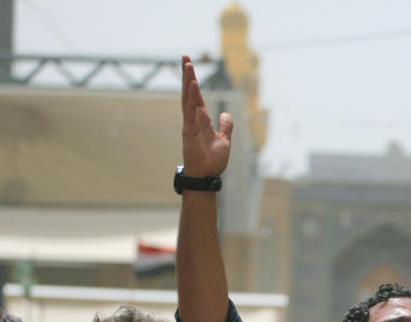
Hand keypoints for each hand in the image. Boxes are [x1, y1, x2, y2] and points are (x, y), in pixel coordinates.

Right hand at [181, 55, 232, 177]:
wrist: (207, 175)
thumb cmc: (213, 161)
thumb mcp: (224, 140)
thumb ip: (225, 126)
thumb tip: (226, 113)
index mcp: (202, 120)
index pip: (197, 96)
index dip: (194, 82)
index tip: (190, 66)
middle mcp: (194, 119)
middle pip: (190, 93)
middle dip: (188, 75)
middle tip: (185, 57)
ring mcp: (190, 124)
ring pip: (188, 98)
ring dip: (188, 81)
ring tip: (187, 64)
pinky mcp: (189, 130)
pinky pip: (190, 111)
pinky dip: (191, 97)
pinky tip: (192, 84)